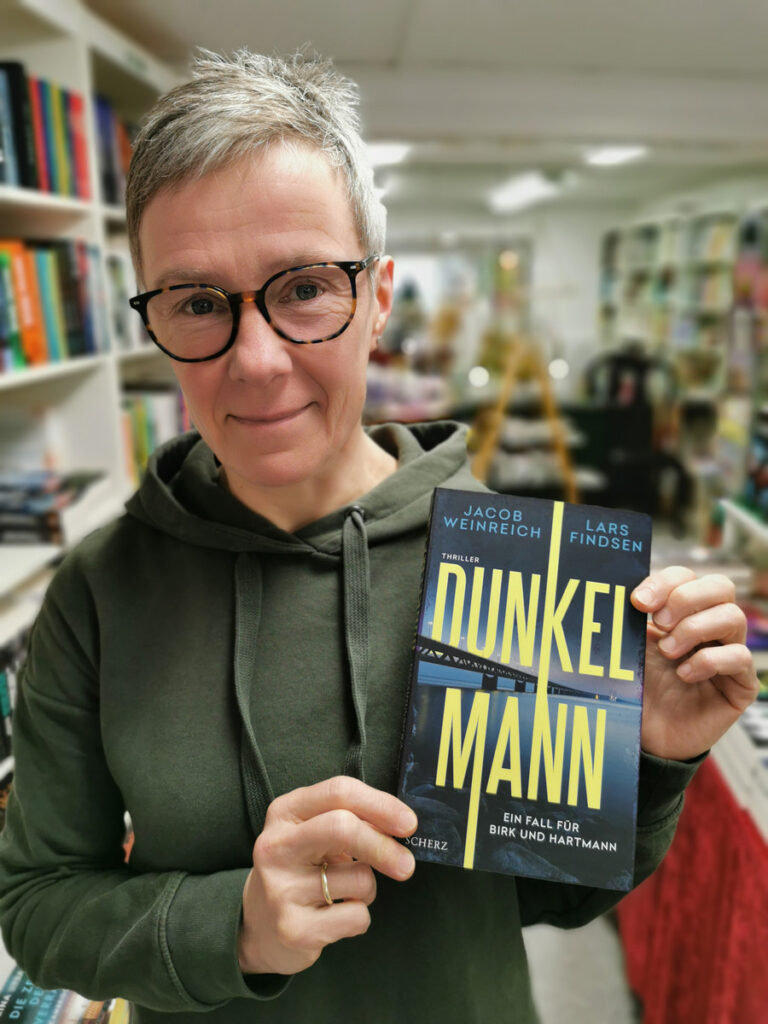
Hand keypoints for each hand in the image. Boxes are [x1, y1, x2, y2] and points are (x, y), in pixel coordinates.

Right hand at [237, 777, 417, 975]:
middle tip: (407, 865)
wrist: (259, 927)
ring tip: (345, 893)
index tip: (409, 823)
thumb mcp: (315, 833)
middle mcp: (276, 846)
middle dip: (384, 845)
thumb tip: (401, 825)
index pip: (338, 792)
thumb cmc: (301, 869)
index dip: (381, 804)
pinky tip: (335, 917)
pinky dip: (359, 918)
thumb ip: (351, 820)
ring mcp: (281, 888)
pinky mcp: (293, 928)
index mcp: (285, 812)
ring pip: (358, 879)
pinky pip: (356, 916)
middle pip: (343, 827)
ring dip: (368, 888)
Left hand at [632, 566, 758, 760]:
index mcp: (682, 612)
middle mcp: (710, 627)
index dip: (665, 583)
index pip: (687, 576)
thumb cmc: (638, 690)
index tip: (638, 602)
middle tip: (660, 623)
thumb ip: (631, 618)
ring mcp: (728, 653)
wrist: (645, 736)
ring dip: (695, 629)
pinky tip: (684, 675)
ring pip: (733, 617)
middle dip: (686, 598)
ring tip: (669, 652)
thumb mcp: (630, 648)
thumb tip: (623, 589)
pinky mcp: (740, 684)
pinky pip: (738, 657)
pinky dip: (708, 661)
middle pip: (721, 586)